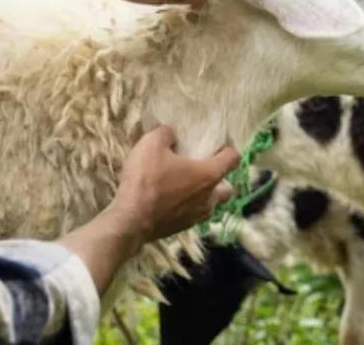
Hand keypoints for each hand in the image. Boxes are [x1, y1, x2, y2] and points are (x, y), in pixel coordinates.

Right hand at [107, 125, 240, 243]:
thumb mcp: (151, 144)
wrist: (130, 219)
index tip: (217, 146)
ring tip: (184, 186)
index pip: (233, 159)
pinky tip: (169, 201)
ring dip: (203, 196)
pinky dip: (187, 208)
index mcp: (209, 174)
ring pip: (211, 205)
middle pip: (228, 188)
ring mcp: (197, 217)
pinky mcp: (182, 229)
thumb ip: (165, 134)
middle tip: (202, 170)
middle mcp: (209, 198)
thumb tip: (171, 133)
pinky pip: (193, 215)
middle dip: (220, 179)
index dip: (228, 150)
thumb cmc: (147, 180)